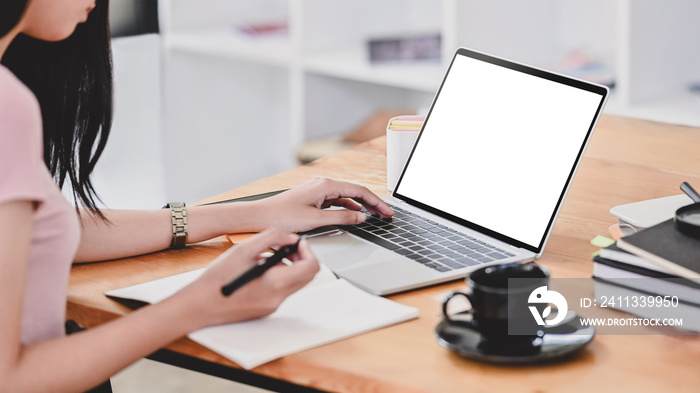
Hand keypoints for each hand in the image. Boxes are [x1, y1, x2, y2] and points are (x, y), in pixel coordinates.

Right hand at [174, 229, 319, 328]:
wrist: (200, 306)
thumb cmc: (217, 280)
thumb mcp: (244, 249)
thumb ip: (271, 238)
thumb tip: (290, 237)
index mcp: (275, 283)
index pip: (310, 267)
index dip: (308, 251)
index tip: (298, 242)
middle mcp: (278, 298)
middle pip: (306, 277)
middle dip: (301, 258)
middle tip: (287, 247)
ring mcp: (273, 306)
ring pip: (295, 283)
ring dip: (289, 267)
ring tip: (267, 257)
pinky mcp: (266, 309)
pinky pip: (282, 291)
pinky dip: (278, 277)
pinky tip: (259, 270)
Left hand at [252, 178, 393, 231]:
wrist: (260, 216)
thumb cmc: (282, 217)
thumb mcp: (316, 221)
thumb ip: (341, 219)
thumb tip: (361, 217)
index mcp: (325, 185)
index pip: (359, 191)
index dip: (376, 202)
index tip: (387, 212)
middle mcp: (323, 184)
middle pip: (355, 192)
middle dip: (373, 202)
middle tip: (387, 215)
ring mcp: (318, 190)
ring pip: (347, 196)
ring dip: (362, 205)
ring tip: (375, 215)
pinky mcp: (313, 198)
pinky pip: (337, 200)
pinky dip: (349, 207)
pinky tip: (355, 214)